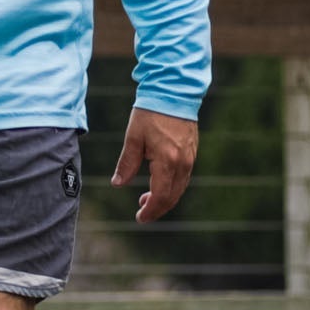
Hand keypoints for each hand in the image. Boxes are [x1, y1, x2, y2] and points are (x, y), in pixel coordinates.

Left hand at [113, 106, 198, 222]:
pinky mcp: (192, 152)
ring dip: (165, 197)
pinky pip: (184, 177)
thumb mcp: (133, 138)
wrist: (174, 91)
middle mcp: (182, 163)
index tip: (139, 217)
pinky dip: (172, 186)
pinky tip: (159, 182)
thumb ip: (127, 163)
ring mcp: (190, 158)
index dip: (150, 211)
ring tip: (146, 197)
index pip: (160, 196)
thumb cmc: (151, 113)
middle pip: (172, 197)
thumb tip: (117, 183)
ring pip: (180, 188)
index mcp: (167, 161)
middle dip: (157, 208)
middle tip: (142, 212)